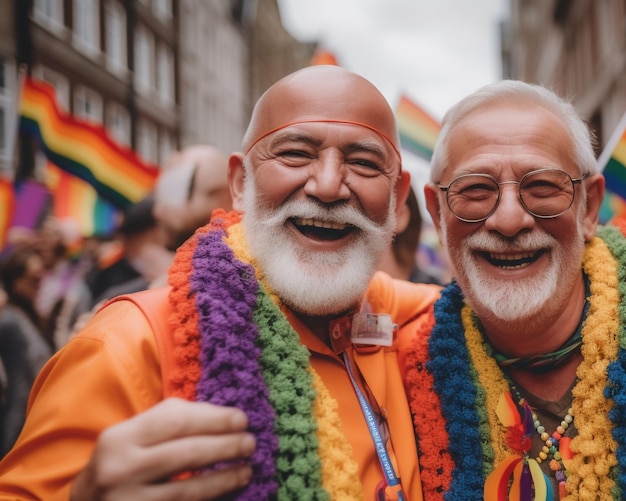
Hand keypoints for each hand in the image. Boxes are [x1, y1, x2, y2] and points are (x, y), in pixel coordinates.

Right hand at [70, 398, 254, 500]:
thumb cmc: (122, 462)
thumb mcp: (135, 436)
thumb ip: (173, 421)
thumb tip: (224, 418)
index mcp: (119, 438)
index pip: (175, 421)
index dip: (214, 419)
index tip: (242, 419)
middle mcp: (120, 470)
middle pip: (185, 454)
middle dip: (224, 447)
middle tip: (250, 443)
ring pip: (187, 491)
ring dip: (223, 478)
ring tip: (246, 469)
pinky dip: (210, 499)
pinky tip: (229, 492)